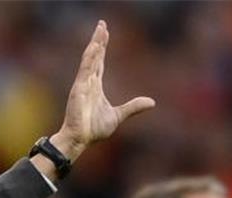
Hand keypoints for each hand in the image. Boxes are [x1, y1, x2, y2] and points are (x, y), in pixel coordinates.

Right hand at [50, 20, 154, 160]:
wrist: (81, 140)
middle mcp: (89, 82)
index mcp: (96, 87)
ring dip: (95, 44)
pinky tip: (95, 46)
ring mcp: (83, 84)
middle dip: (99, 40)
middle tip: (102, 24)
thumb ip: (133, 107)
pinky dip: (90, 58)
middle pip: (95, 56)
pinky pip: (85, 70)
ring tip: (100, 29)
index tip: (105, 33)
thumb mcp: (119, 116)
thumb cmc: (94, 129)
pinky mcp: (79, 89)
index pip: (100, 62)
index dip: (102, 48)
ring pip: (90, 59)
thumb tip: (152, 102)